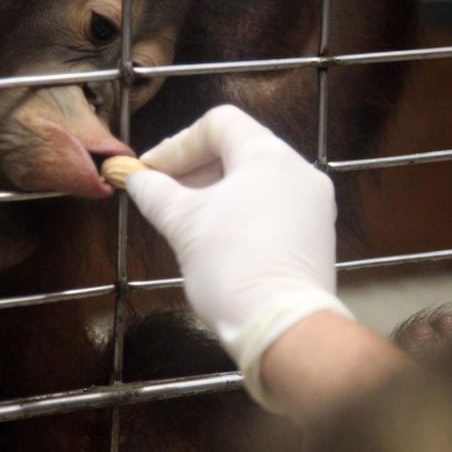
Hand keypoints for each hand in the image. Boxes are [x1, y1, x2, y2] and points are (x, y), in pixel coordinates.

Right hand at [126, 105, 351, 408]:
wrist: (281, 327)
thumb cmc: (231, 267)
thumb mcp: (183, 225)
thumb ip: (156, 193)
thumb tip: (136, 179)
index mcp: (269, 156)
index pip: (220, 123)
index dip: (178, 144)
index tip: (151, 172)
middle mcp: (299, 171)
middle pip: (239, 149)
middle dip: (195, 169)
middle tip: (163, 195)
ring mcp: (313, 205)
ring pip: (256, 180)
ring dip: (216, 192)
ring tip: (186, 220)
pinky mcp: (315, 236)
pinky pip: (273, 208)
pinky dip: (241, 212)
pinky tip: (217, 240)